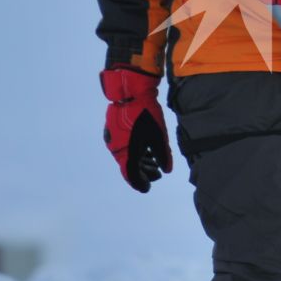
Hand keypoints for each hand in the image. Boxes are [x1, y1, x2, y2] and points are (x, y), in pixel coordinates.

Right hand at [101, 66, 172, 191]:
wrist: (131, 91)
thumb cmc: (147, 115)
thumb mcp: (159, 136)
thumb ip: (163, 155)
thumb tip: (166, 170)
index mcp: (126, 153)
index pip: (131, 175)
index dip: (140, 183)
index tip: (147, 188)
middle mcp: (117, 148)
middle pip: (129, 167)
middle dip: (143, 173)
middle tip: (156, 175)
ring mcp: (114, 139)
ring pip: (127, 156)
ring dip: (140, 162)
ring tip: (154, 164)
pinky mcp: (114, 130)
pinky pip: (124, 146)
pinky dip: (135, 151)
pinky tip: (146, 150)